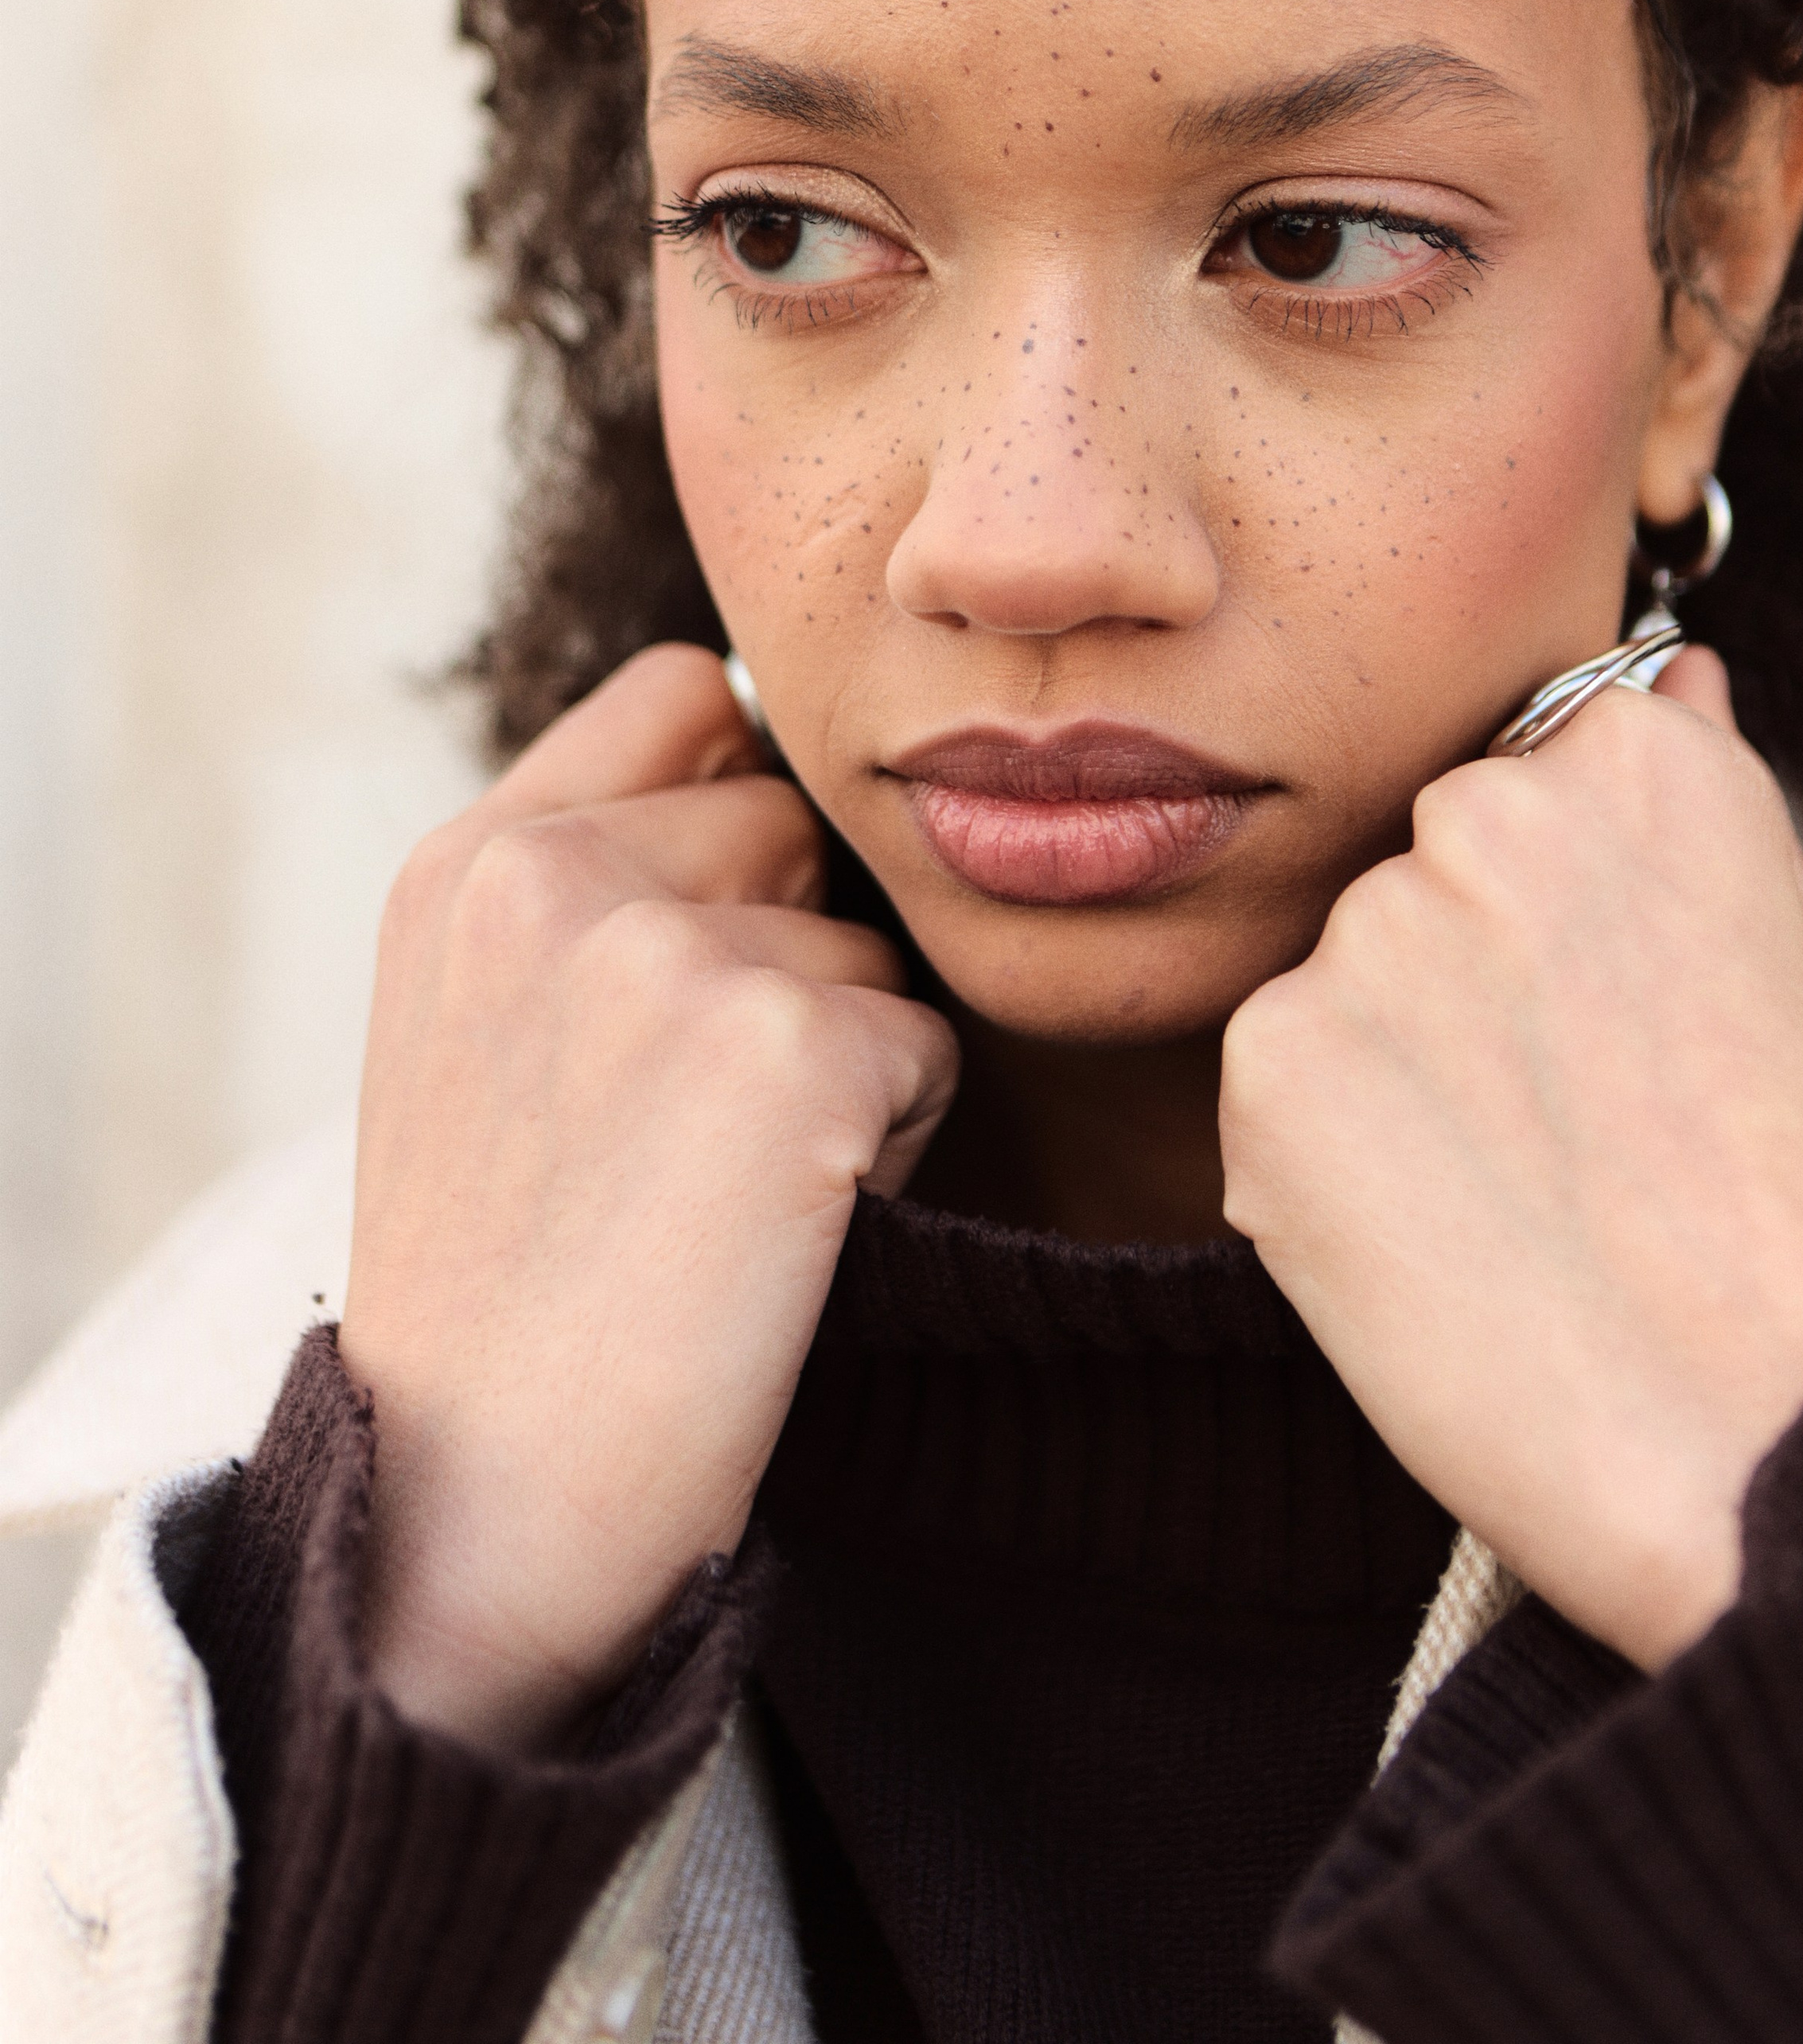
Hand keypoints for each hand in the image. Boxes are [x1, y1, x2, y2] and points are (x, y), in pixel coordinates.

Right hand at [339, 646, 954, 1749]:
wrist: (480, 1511)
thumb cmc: (505, 1288)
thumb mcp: (469, 1031)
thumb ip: (586, 886)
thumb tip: (773, 773)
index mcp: (467, 862)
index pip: (683, 694)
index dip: (734, 799)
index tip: (703, 941)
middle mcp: (554, 875)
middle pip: (795, 823)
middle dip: (794, 948)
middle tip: (697, 1124)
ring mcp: (668, 952)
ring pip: (871, 939)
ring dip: (847, 1047)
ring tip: (726, 1188)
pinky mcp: (790, 1048)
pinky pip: (929, 1041)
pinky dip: (896, 1135)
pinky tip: (783, 1231)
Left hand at [1219, 651, 1802, 1669]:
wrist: (1764, 1451)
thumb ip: (1709, 815)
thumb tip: (1675, 681)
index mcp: (1634, 763)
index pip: (1535, 767)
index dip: (1565, 904)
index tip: (1610, 1002)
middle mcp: (1484, 813)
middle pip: (1427, 861)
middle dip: (1468, 970)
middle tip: (1569, 1119)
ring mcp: (1366, 934)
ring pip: (1347, 975)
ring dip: (1396, 1066)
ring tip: (1517, 1196)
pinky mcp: (1268, 1063)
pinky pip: (1281, 1085)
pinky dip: (1331, 1160)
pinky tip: (1442, 1241)